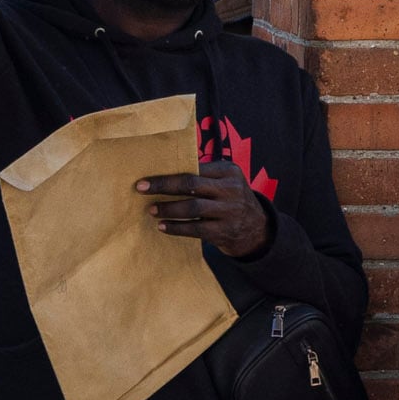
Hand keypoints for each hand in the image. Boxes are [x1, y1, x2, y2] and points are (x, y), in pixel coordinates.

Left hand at [140, 160, 273, 259]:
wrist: (257, 230)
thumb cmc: (231, 200)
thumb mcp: (226, 182)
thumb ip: (204, 176)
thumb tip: (164, 172)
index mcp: (229, 171)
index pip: (195, 168)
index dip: (169, 173)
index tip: (147, 176)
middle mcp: (231, 189)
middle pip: (192, 184)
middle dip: (164, 186)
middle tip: (141, 188)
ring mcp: (230, 211)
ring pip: (193, 208)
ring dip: (168, 208)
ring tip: (152, 210)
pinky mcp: (225, 231)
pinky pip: (196, 229)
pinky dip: (177, 228)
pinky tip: (163, 227)